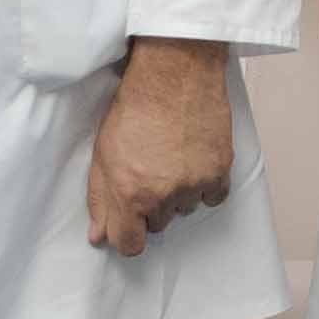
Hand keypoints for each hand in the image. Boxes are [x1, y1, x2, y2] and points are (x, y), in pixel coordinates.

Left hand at [88, 37, 236, 256]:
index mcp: (130, 194)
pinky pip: (213, 197)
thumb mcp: (103, 153)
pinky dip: (205, 185)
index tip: (129, 223)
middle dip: (151, 205)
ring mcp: (194, 184)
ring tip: (172, 158)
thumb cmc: (135, 107)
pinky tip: (194, 161)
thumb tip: (98, 235)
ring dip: (178, 193)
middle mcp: (163, 195)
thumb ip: (100, 199)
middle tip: (149, 171)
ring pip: (185, 209)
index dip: (127, 235)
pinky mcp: (219, 171)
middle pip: (158, 225)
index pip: (130, 244)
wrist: (174, 73)